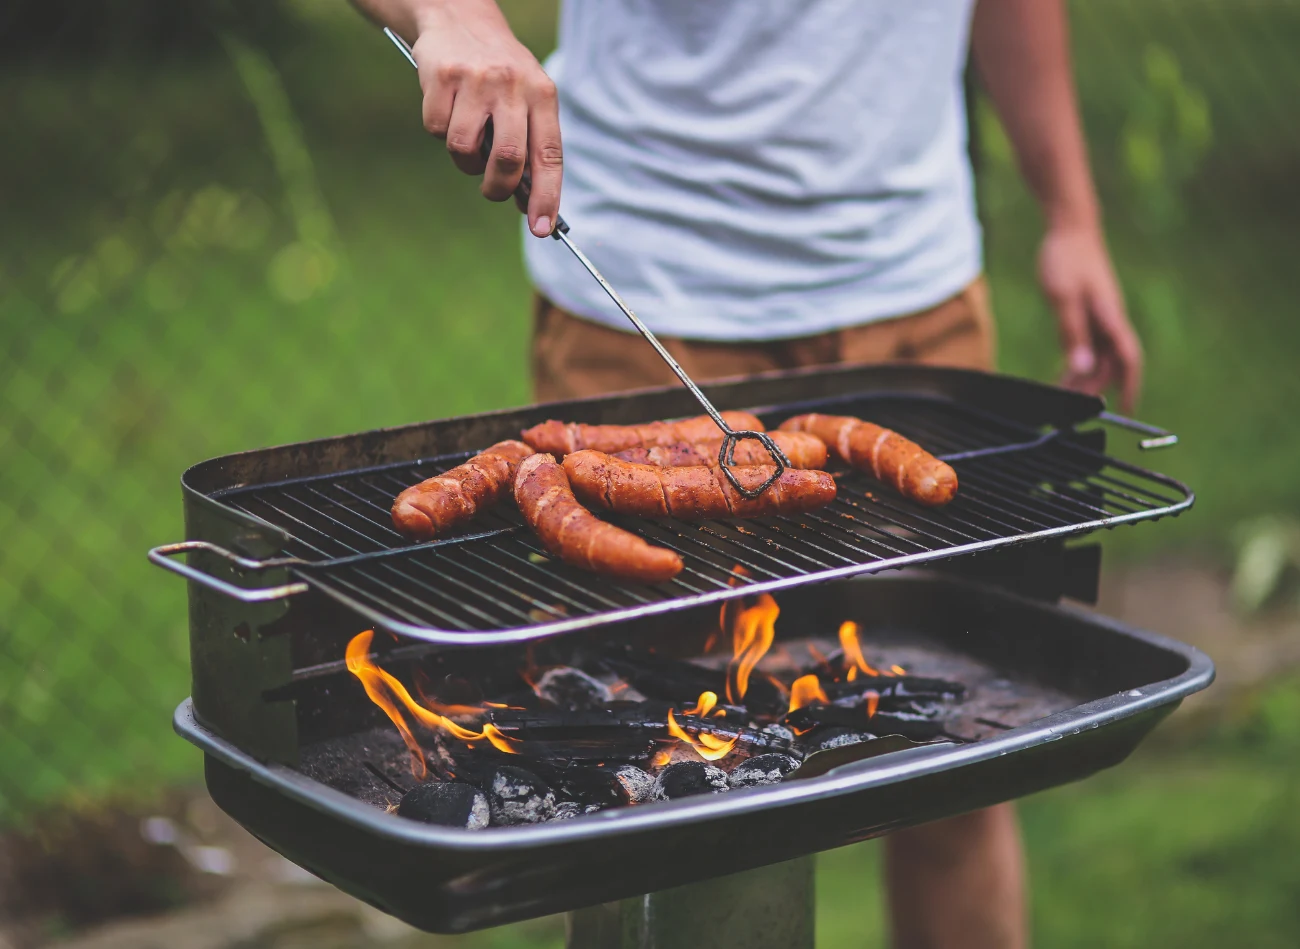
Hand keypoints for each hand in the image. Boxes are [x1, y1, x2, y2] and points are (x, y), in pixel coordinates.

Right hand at [411, 0, 561, 235]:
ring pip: (465, 149)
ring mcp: (477, 80)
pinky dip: (438, 130)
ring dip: (464, 160)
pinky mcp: (442, 76)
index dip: (546, 197)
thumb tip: (528, 204)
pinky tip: (447, 108)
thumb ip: (530, 145)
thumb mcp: (526, 98)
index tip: (541, 228)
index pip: (549, 156)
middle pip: (508, 160)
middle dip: (498, 188)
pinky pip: (436, 129)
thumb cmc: (499, 74)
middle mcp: (513, 85)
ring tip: (468, 139)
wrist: (459, 16)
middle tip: (492, 191)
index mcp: (542, 95)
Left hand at [1038, 224, 1142, 412]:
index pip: (1128, 360)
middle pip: (1110, 364)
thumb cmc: (1067, 259)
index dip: (1130, 386)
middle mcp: (1111, 320)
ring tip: (1062, 395)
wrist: (1070, 229)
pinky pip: (1089, 344)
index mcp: (1111, 317)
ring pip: (1099, 356)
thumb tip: (1083, 368)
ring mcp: (1102, 316)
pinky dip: (1078, 361)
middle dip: (1094, 388)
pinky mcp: (1091, 312)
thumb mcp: (1063, 298)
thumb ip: (1072, 333)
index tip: (1126, 410)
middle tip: (1070, 409)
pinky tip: (1065, 372)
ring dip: (1084, 377)